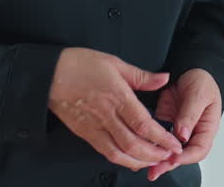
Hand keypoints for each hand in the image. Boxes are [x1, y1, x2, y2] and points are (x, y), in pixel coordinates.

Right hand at [48, 48, 183, 170]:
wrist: (48, 74)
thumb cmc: (80, 65)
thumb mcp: (115, 63)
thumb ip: (142, 76)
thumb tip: (164, 78)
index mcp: (117, 97)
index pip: (143, 124)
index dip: (161, 138)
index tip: (174, 143)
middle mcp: (106, 116)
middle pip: (133, 144)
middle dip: (154, 154)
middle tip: (169, 155)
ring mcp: (94, 127)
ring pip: (119, 153)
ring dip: (139, 161)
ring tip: (154, 160)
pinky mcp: (85, 134)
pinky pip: (105, 152)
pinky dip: (121, 159)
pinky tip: (132, 159)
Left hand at [146, 68, 222, 181]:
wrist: (189, 70)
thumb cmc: (201, 81)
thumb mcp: (198, 95)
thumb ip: (190, 114)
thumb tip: (183, 134)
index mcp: (206, 128)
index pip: (199, 150)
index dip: (186, 157)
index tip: (173, 157)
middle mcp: (192, 133)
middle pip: (183, 156)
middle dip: (168, 164)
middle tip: (155, 169)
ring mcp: (178, 131)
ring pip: (169, 151)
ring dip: (158, 160)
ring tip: (147, 168)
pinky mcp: (164, 125)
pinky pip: (157, 140)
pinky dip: (150, 146)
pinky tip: (140, 152)